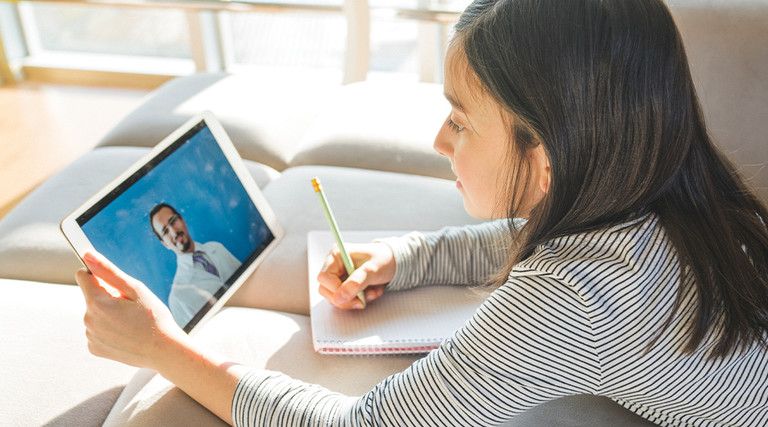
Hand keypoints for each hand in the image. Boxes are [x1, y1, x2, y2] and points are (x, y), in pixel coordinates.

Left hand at [75, 251, 186, 370]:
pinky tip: (126, 333)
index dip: (100, 276)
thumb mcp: (135, 289)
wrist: (164, 351)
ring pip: (95, 313)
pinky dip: (108, 329)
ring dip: (108, 313)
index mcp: (97, 302)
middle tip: (131, 306)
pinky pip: (97, 330)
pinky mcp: (95, 348)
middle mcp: (88, 320)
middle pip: (91, 296)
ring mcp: (90, 336)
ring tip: (131, 321)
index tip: (114, 283)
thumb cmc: (154, 318)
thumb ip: (108, 271)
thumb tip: (87, 255)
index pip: (83, 276)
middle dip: (107, 296)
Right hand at [317, 242, 395, 308]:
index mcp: (336, 255)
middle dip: (345, 298)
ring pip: (335, 297)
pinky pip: (345, 300)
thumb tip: (339, 297)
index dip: (336, 289)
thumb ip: (356, 282)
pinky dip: (359, 300)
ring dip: (354, 300)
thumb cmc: (383, 259)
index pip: (324, 277)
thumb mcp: (372, 269)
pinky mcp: (345, 286)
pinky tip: (370, 293)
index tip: (352, 294)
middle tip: (362, 299)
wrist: (394, 262)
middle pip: (325, 290)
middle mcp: (334, 266)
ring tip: (371, 293)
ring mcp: (339, 276)